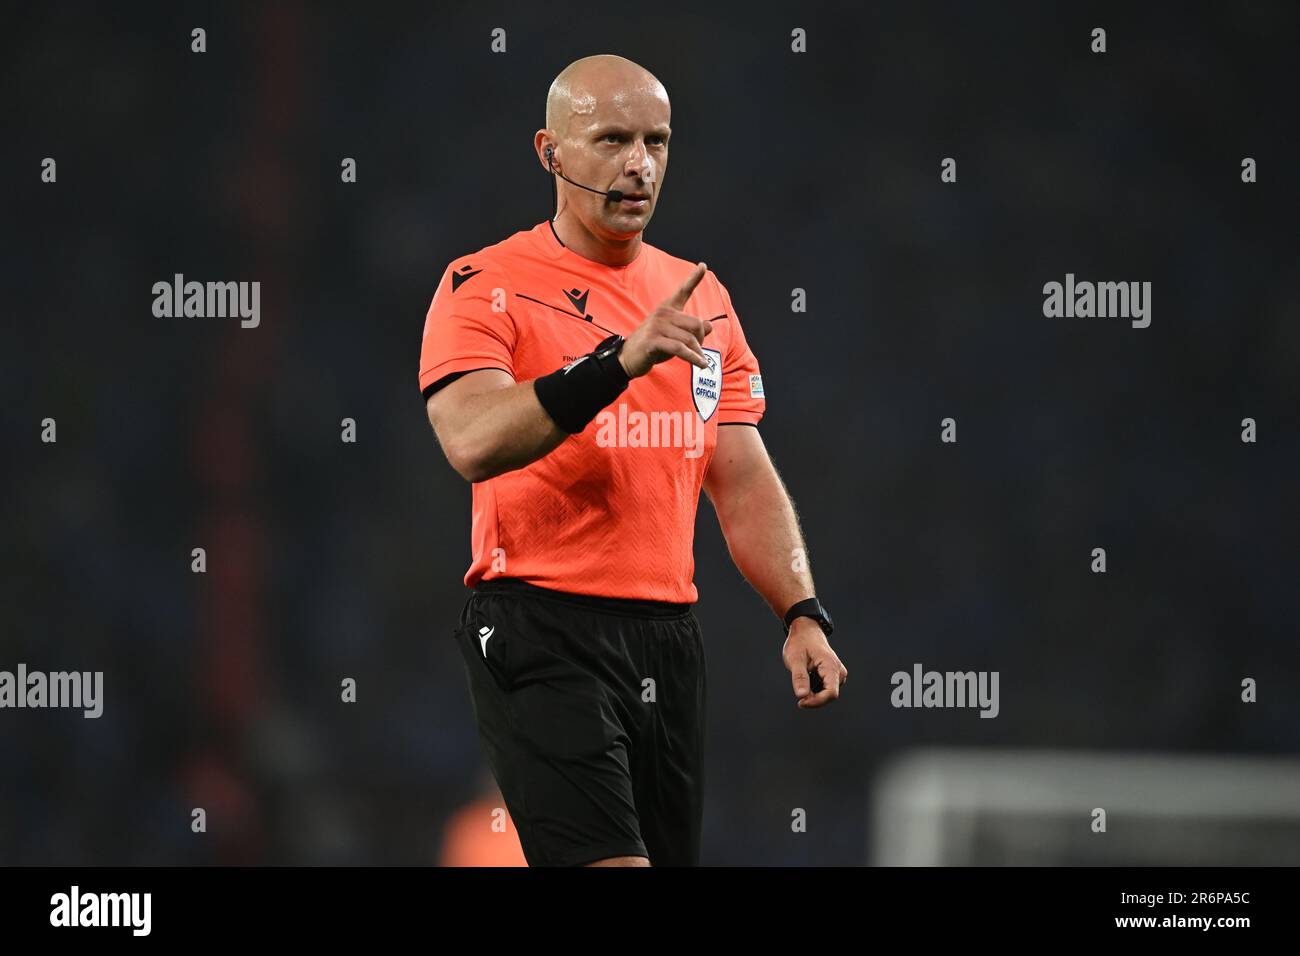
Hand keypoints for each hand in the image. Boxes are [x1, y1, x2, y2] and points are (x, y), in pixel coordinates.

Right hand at [618, 262, 713, 377]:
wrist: (628, 358)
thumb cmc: (654, 346)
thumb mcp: (674, 336)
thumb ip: (691, 330)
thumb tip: (709, 325)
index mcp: (667, 309)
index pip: (683, 291)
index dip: (694, 278)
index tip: (703, 266)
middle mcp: (663, 314)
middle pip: (696, 324)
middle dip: (701, 340)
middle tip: (699, 352)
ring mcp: (657, 326)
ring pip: (689, 338)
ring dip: (697, 353)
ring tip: (700, 362)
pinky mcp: (653, 340)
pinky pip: (679, 348)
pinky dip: (692, 358)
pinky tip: (700, 364)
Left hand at [782, 618, 847, 708]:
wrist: (805, 631)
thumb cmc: (800, 642)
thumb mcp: (795, 659)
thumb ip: (799, 678)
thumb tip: (802, 696)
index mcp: (831, 666)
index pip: (830, 693)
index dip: (816, 702)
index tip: (801, 702)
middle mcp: (839, 671)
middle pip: (829, 695)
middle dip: (814, 698)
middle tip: (798, 691)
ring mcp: (838, 673)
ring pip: (827, 693)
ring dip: (814, 693)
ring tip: (803, 678)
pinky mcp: (834, 674)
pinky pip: (827, 688)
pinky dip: (815, 688)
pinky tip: (808, 677)